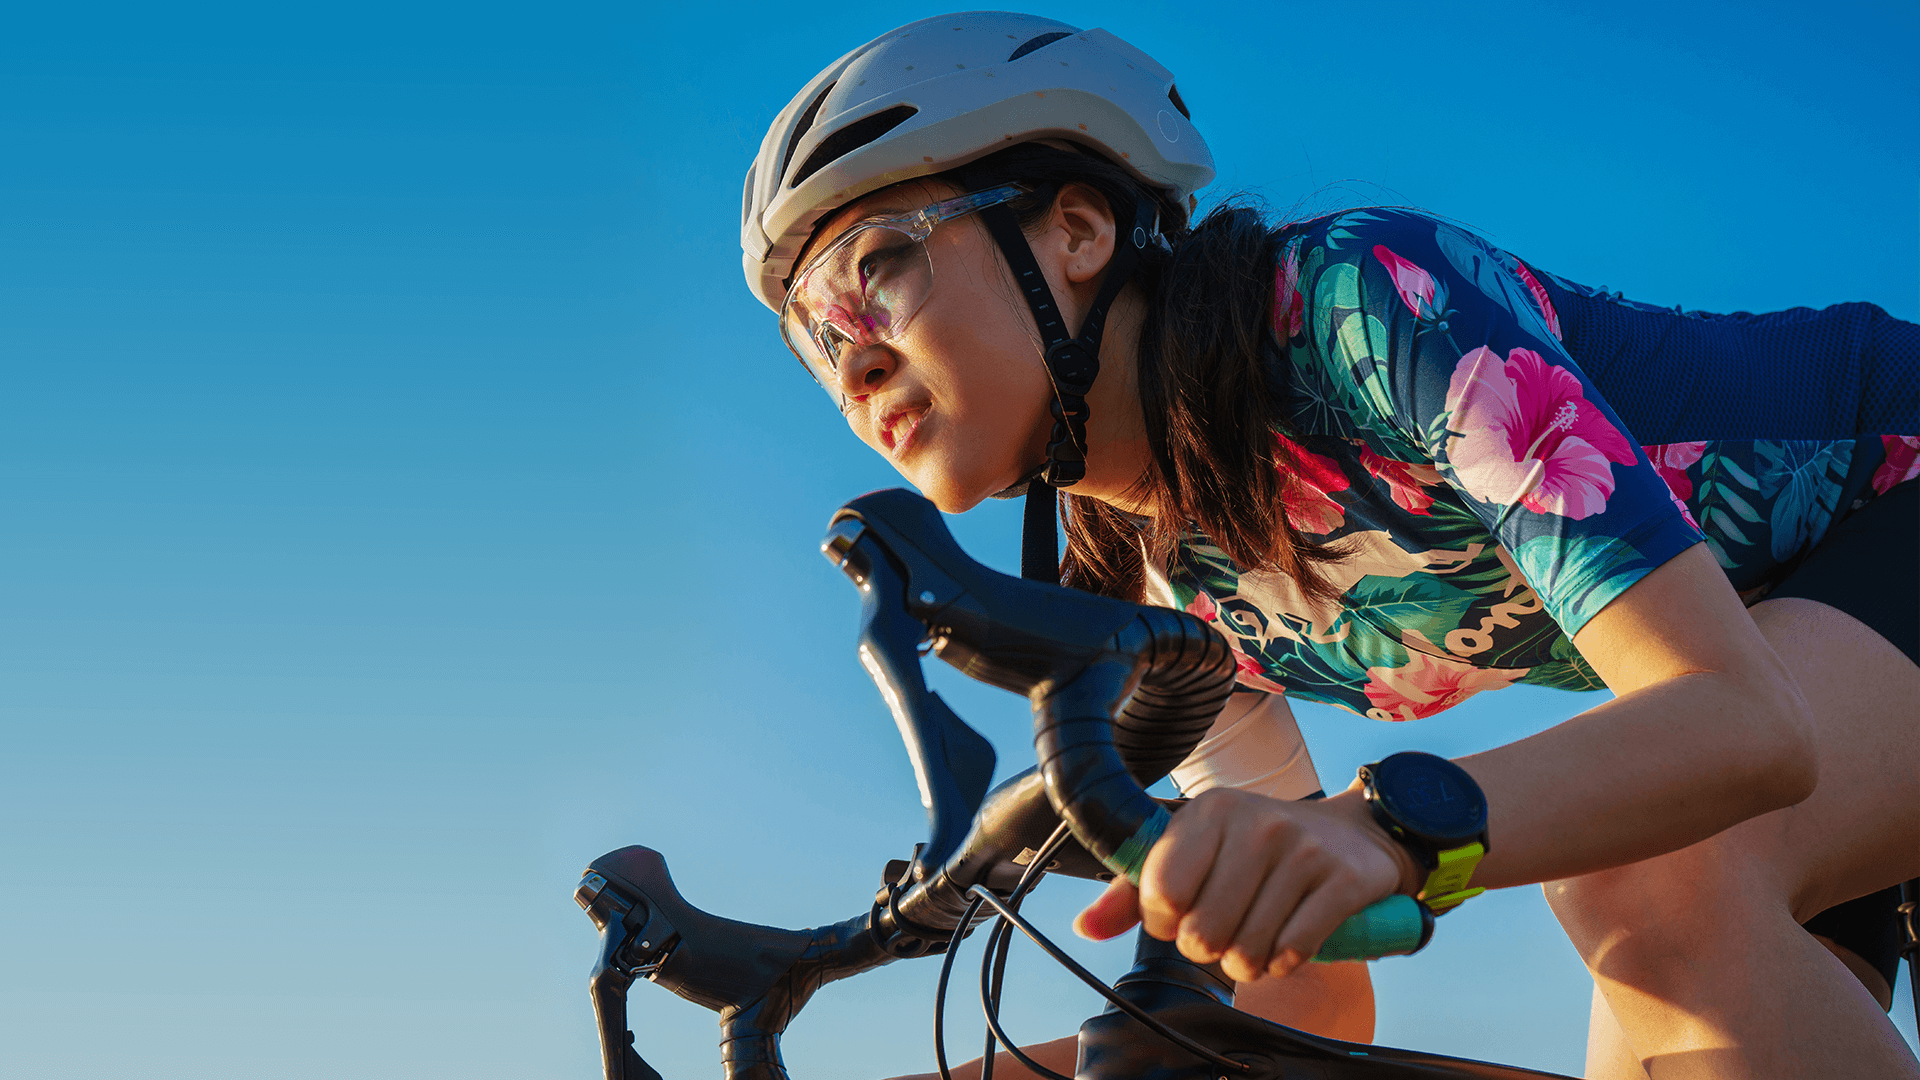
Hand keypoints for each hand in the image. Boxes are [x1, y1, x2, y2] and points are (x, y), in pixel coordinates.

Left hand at [1072, 787, 1423, 981]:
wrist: (1353, 835)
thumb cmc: (1259, 850)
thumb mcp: (1198, 851)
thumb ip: (1136, 892)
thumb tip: (1085, 927)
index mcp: (1209, 812)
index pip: (1161, 891)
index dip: (1164, 923)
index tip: (1179, 917)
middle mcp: (1254, 824)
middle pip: (1202, 932)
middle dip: (1207, 950)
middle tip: (1222, 934)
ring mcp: (1301, 850)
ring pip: (1247, 949)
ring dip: (1246, 964)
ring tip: (1253, 943)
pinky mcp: (1342, 880)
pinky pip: (1293, 951)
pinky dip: (1284, 963)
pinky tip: (1285, 945)